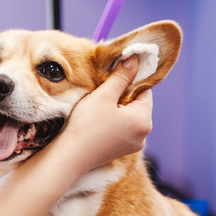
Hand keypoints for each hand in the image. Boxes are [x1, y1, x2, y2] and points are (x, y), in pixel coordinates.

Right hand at [54, 55, 152, 175]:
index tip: (116, 74)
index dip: (131, 80)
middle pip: (137, 105)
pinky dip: (113, 121)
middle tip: (103, 89)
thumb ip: (121, 76)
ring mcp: (133, 145)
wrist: (70, 156)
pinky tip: (97, 119)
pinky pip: (122, 129)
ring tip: (98, 105)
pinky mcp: (120, 150)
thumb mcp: (104, 95)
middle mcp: (143, 135)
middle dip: (122, 94)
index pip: (145, 91)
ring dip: (116, 108)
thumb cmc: (86, 125)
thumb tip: (134, 59)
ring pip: (128, 117)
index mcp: (144, 121)